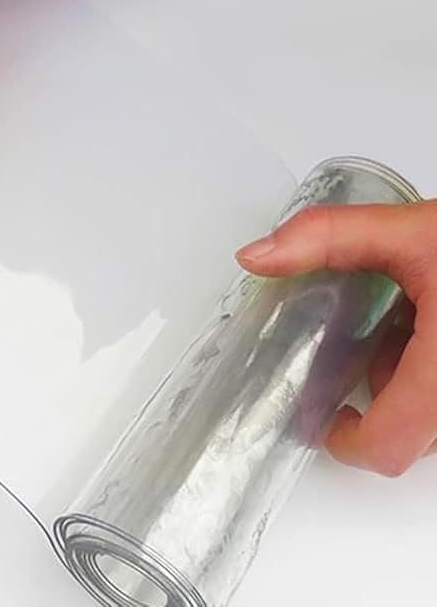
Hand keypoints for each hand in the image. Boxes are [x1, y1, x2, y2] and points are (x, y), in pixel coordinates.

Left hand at [237, 201, 436, 476]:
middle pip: (413, 430)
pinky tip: (432, 319)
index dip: (346, 440)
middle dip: (377, 391)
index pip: (389, 446)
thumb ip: (329, 238)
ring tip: (405, 319)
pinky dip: (436, 370)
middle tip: (356, 345)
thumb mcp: (413, 232)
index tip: (321, 415)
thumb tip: (260, 255)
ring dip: (412, 378)